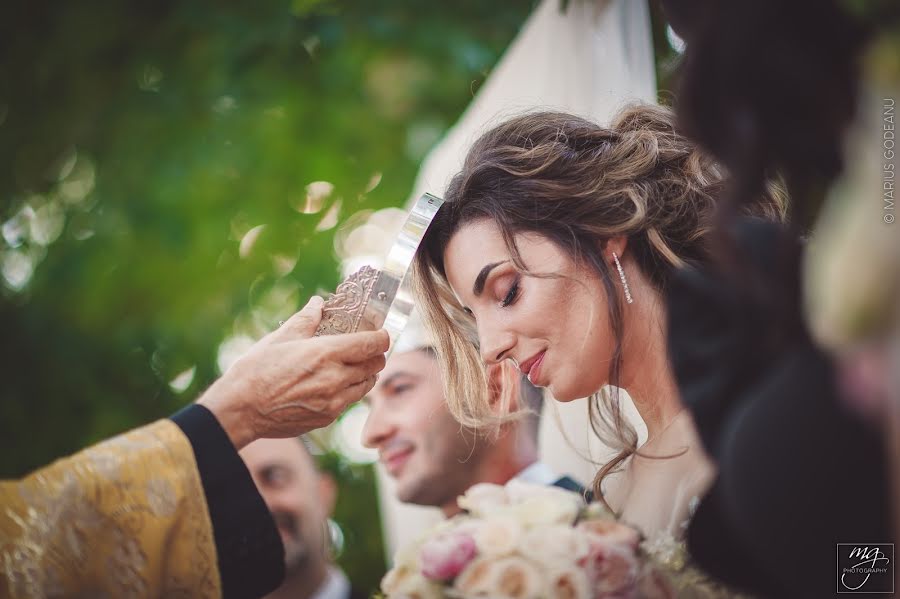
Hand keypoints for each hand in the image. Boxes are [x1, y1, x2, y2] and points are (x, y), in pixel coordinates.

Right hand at [198, 296, 388, 448]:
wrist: (240, 410)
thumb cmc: (255, 371)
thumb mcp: (280, 338)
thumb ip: (306, 319)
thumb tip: (318, 303)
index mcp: (326, 354)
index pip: (372, 344)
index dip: (382, 337)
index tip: (380, 333)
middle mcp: (335, 379)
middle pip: (376, 365)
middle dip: (376, 355)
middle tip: (367, 348)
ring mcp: (333, 402)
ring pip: (366, 386)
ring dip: (365, 374)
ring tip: (352, 366)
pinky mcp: (327, 418)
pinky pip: (349, 402)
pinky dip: (349, 391)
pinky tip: (333, 384)